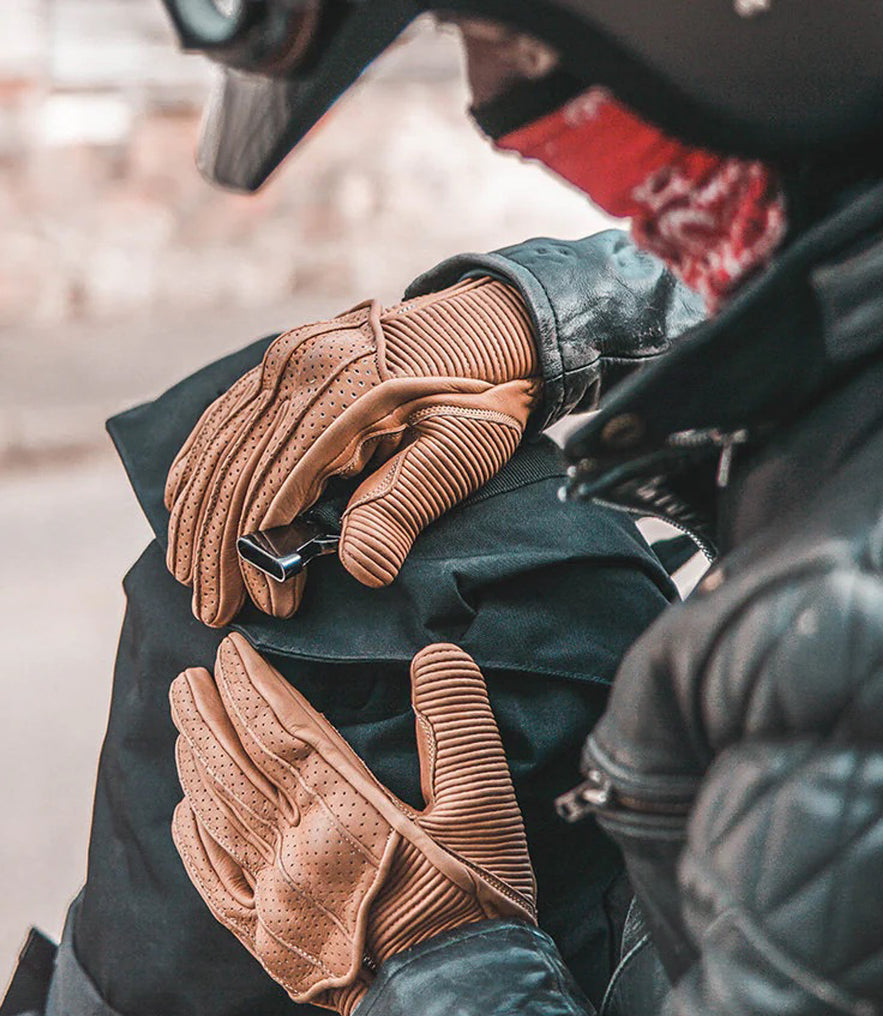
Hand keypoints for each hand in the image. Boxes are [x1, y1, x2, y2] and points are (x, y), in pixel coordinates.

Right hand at [164, 279, 539, 625]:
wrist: (490, 324)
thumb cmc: (482, 398)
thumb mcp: (462, 451)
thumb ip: (407, 504)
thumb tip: (359, 570)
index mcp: (344, 398)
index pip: (279, 492)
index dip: (265, 557)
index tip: (270, 608)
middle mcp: (300, 370)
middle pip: (237, 472)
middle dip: (217, 550)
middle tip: (212, 611)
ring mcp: (286, 359)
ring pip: (220, 446)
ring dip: (197, 516)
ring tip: (187, 574)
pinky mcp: (283, 357)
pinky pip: (223, 415)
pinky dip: (197, 462)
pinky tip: (178, 498)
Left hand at [169, 633, 535, 1015]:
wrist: (460, 1011)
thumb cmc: (477, 906)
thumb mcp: (487, 807)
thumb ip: (460, 725)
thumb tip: (434, 657)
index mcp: (346, 815)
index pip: (282, 733)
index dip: (252, 687)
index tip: (232, 652)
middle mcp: (297, 854)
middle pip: (235, 769)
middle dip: (208, 717)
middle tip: (189, 679)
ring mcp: (275, 902)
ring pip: (217, 818)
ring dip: (197, 766)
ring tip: (185, 727)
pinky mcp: (270, 944)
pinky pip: (214, 884)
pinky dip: (194, 841)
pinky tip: (187, 813)